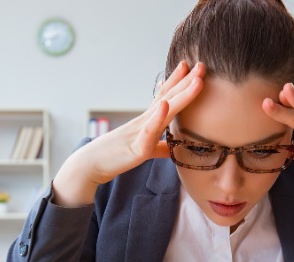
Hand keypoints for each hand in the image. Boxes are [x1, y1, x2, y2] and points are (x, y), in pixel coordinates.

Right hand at [53, 61, 205, 206]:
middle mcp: (145, 121)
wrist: (91, 165)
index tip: (191, 67)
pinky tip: (164, 105)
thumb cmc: (116, 156)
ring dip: (181, 94)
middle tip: (202, 64)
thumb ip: (161, 147)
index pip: (165, 97)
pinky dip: (157, 118)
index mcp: (148, 121)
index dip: (178, 82)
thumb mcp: (144, 150)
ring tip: (196, 80)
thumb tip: (174, 148)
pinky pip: (149, 131)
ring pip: (165, 110)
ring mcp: (141, 132)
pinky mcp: (137, 148)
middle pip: (169, 97)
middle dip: (187, 81)